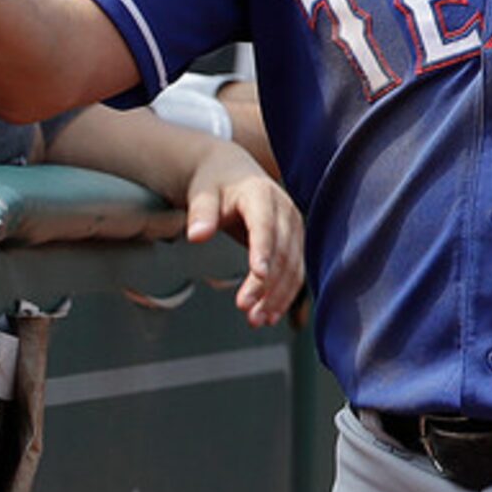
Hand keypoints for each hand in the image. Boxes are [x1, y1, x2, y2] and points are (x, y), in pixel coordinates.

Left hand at [182, 139, 304, 327]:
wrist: (231, 172)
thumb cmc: (214, 183)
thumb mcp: (202, 192)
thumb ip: (201, 213)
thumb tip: (197, 235)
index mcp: (260, 194)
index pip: (264, 225)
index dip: (263, 250)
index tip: (258, 275)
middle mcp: (284, 210)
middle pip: (281, 251)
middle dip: (267, 284)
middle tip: (247, 309)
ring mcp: (294, 226)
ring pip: (293, 266)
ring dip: (277, 296)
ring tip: (256, 320)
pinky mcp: (295, 241)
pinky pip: (295, 271)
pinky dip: (284, 294)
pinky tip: (270, 314)